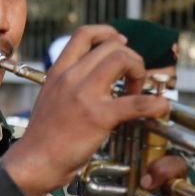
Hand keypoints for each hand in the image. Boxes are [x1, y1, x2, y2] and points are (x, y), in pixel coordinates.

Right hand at [4, 25, 169, 195]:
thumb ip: (68, 83)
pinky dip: (155, 103)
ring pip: (123, 59)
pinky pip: (137, 102)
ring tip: (138, 92)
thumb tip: (92, 76)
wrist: (35, 161)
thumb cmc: (44, 136)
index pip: (85, 33)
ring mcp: (84, 95)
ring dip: (140, 71)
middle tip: (133, 80)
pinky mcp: (98, 117)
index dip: (109, 33)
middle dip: (131, 59)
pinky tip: (160, 108)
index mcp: (58, 71)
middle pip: (112, 45)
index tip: (120, 44)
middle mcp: (71, 77)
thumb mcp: (49, 97)